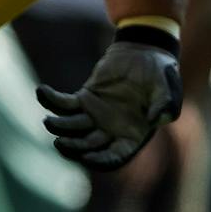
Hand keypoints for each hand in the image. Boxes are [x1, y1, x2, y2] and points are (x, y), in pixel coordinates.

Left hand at [36, 33, 182, 169]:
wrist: (147, 50)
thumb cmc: (162, 73)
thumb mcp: (169, 88)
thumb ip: (167, 104)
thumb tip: (156, 119)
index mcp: (132, 135)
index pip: (113, 157)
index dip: (99, 161)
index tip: (86, 158)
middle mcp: (111, 130)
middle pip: (87, 147)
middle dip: (73, 148)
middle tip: (60, 143)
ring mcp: (95, 116)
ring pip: (72, 128)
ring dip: (58, 127)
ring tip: (48, 121)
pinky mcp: (84, 99)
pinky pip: (64, 104)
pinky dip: (51, 99)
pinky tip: (41, 91)